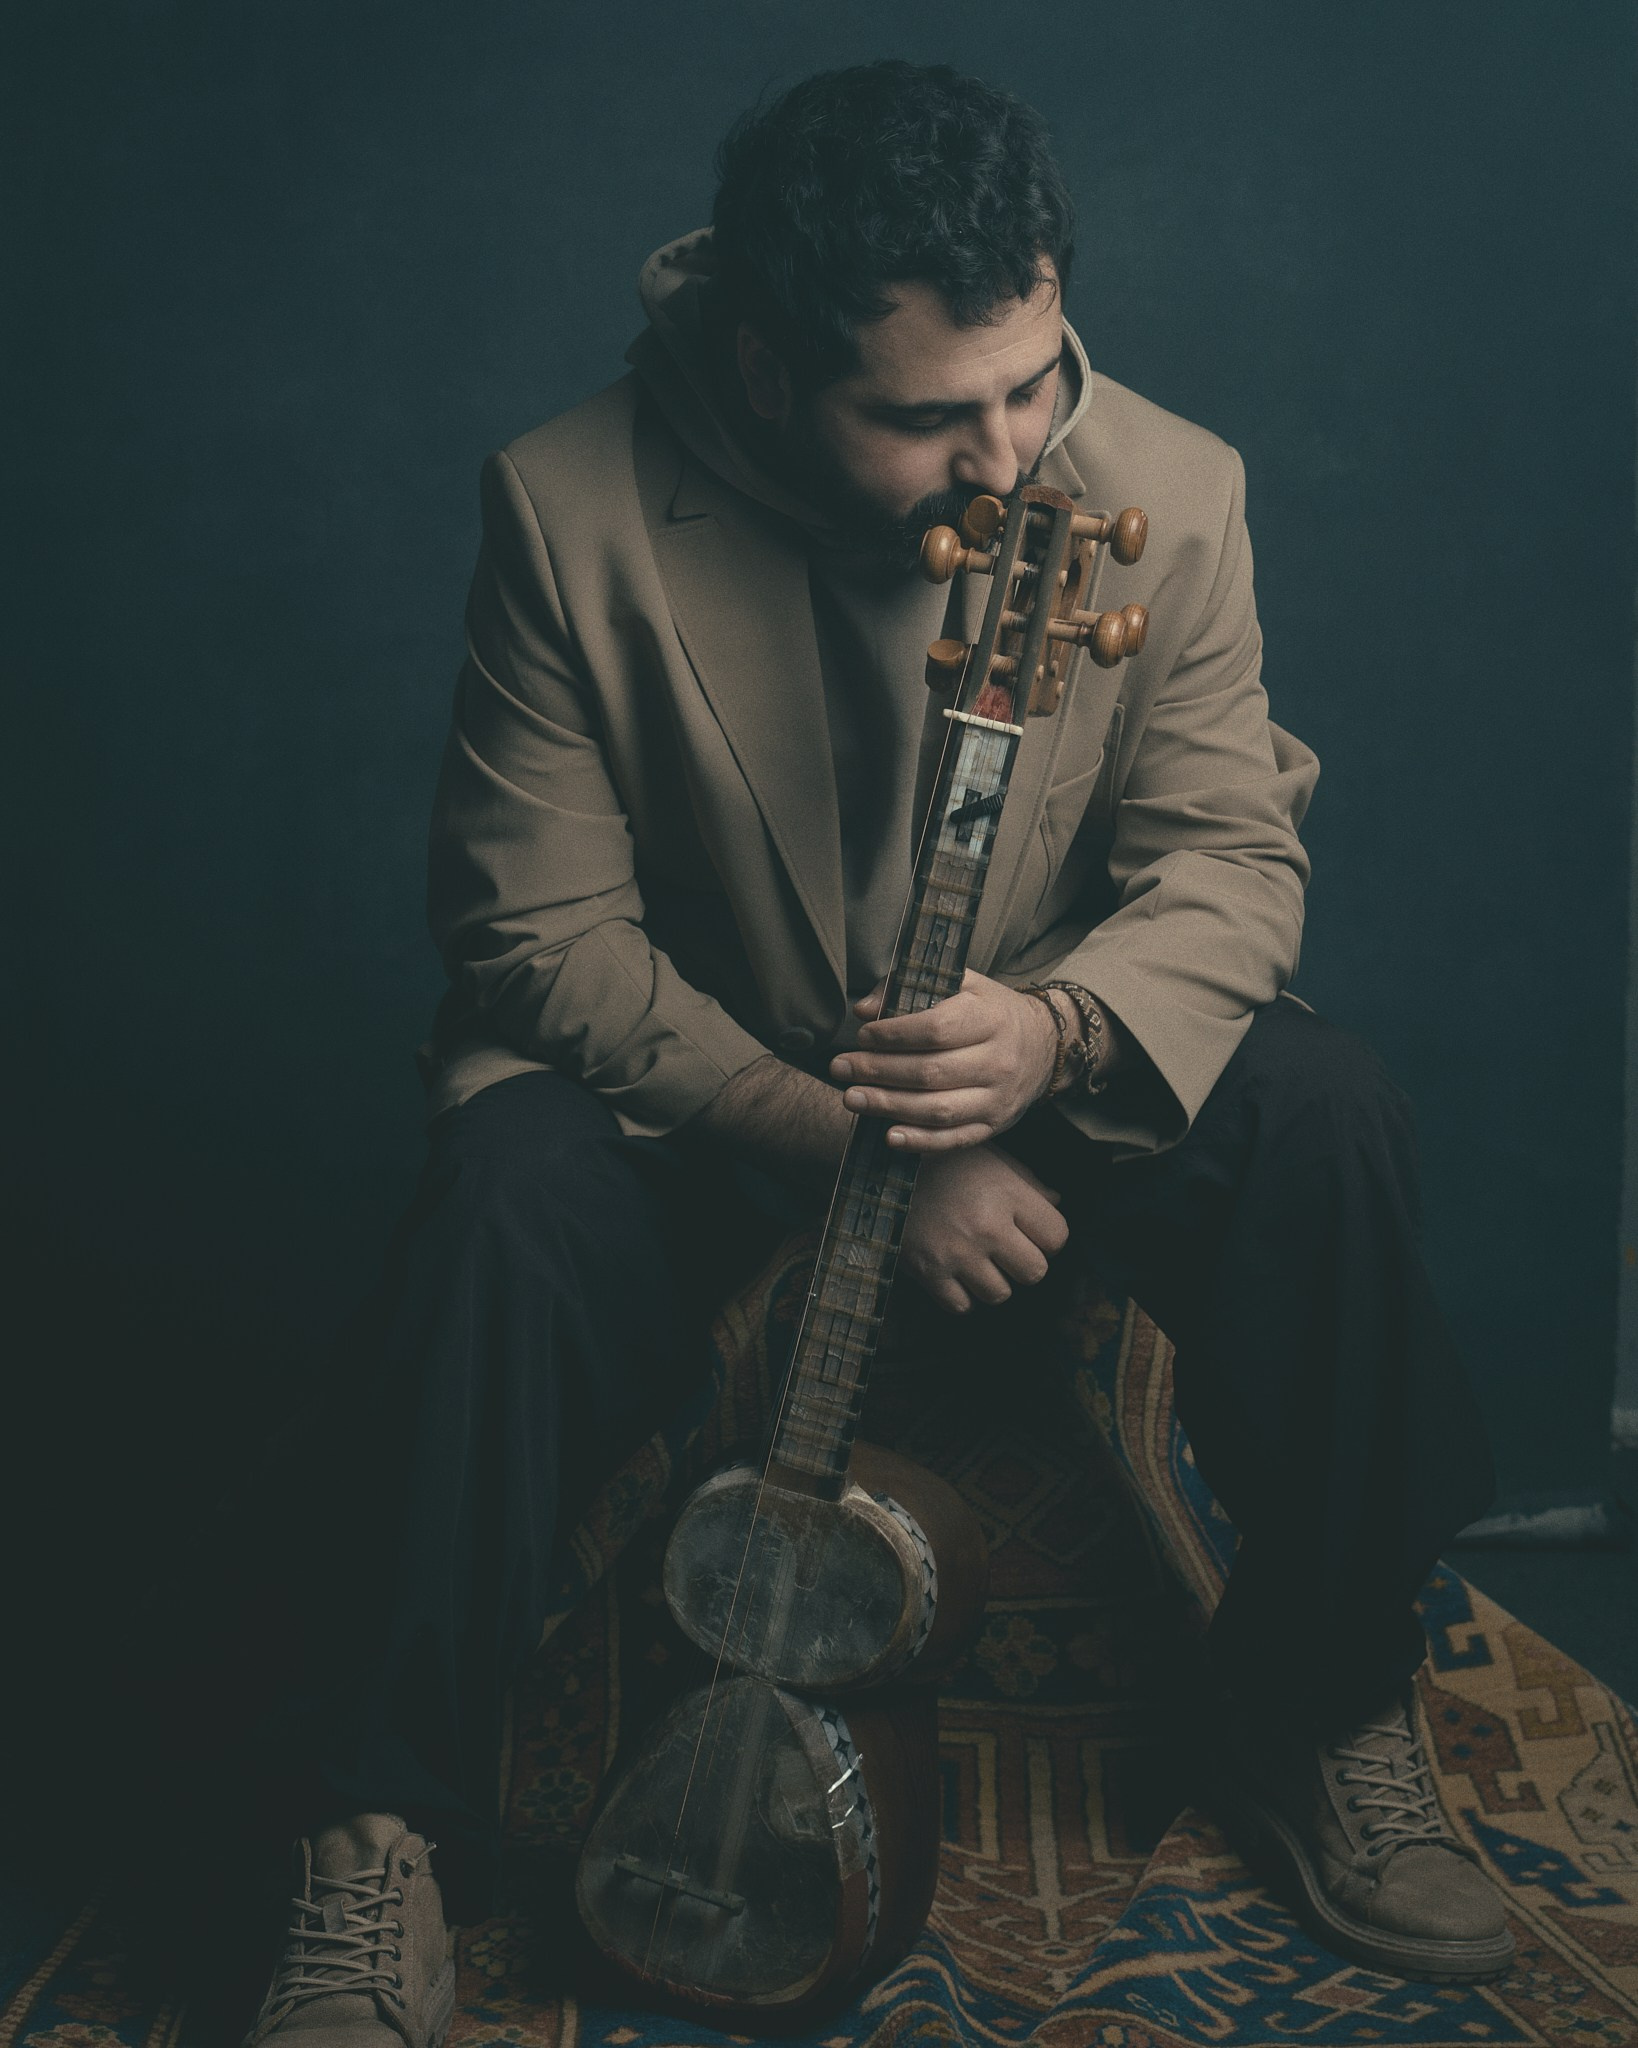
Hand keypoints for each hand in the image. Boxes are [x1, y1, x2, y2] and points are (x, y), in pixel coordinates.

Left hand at [828, 969, 1058, 1152]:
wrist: (1044, 1046)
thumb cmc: (991, 1011)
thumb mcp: (963, 984)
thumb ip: (913, 985)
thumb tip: (865, 1008)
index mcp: (990, 1019)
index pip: (936, 1029)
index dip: (893, 1034)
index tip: (863, 1035)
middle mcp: (997, 1061)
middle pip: (930, 1072)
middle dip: (878, 1071)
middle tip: (841, 1067)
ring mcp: (997, 1098)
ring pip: (938, 1109)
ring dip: (889, 1106)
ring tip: (852, 1098)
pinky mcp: (994, 1125)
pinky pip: (955, 1139)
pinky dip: (920, 1141)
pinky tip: (889, 1136)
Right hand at [900, 1145, 1068, 1313]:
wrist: (883, 1171)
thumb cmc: (944, 1163)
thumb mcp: (991, 1159)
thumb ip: (1027, 1181)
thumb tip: (1056, 1202)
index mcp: (1007, 1194)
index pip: (1057, 1236)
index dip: (1049, 1238)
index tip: (1032, 1233)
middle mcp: (986, 1227)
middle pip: (1035, 1272)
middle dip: (1025, 1264)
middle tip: (1007, 1252)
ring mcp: (958, 1253)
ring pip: (1000, 1294)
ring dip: (993, 1282)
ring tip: (979, 1262)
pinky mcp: (930, 1272)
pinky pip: (962, 1306)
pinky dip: (962, 1296)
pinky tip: (957, 1275)